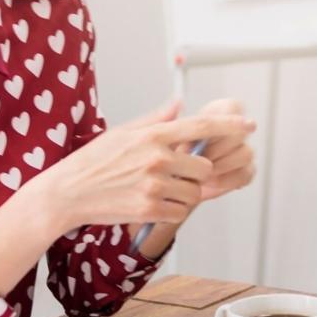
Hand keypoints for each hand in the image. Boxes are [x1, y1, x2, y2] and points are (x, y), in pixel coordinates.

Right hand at [43, 100, 255, 232]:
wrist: (67, 192)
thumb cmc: (94, 160)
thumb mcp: (123, 131)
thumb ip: (156, 119)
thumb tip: (179, 104)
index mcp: (153, 135)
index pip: (201, 127)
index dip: (229, 125)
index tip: (249, 124)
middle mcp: (157, 158)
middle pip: (204, 167)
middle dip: (196, 173)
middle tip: (175, 175)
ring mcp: (153, 185)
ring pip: (194, 193)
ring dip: (184, 194)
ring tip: (159, 190)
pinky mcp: (148, 209)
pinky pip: (180, 212)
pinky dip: (172, 211)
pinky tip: (153, 204)